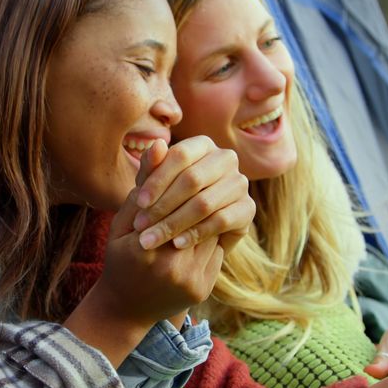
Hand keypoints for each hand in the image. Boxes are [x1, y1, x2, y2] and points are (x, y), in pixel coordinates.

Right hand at [91, 141, 226, 325]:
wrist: (125, 308)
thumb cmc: (119, 258)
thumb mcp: (122, 220)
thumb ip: (144, 184)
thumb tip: (160, 143)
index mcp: (147, 248)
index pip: (179, 202)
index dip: (181, 188)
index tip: (181, 177)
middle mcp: (174, 267)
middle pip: (199, 216)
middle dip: (198, 200)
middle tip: (197, 188)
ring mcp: (192, 281)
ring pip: (211, 233)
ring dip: (207, 218)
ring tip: (198, 208)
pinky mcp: (203, 289)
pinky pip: (215, 253)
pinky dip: (209, 240)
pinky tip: (197, 235)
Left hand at [131, 137, 253, 251]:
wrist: (190, 236)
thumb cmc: (166, 201)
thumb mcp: (153, 185)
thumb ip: (151, 166)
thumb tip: (157, 143)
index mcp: (202, 144)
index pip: (180, 156)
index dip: (157, 179)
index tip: (139, 202)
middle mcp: (226, 159)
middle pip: (192, 179)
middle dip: (162, 205)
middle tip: (141, 226)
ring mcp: (240, 183)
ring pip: (204, 203)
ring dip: (174, 223)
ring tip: (151, 239)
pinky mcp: (248, 208)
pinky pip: (221, 221)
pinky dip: (196, 233)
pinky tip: (177, 244)